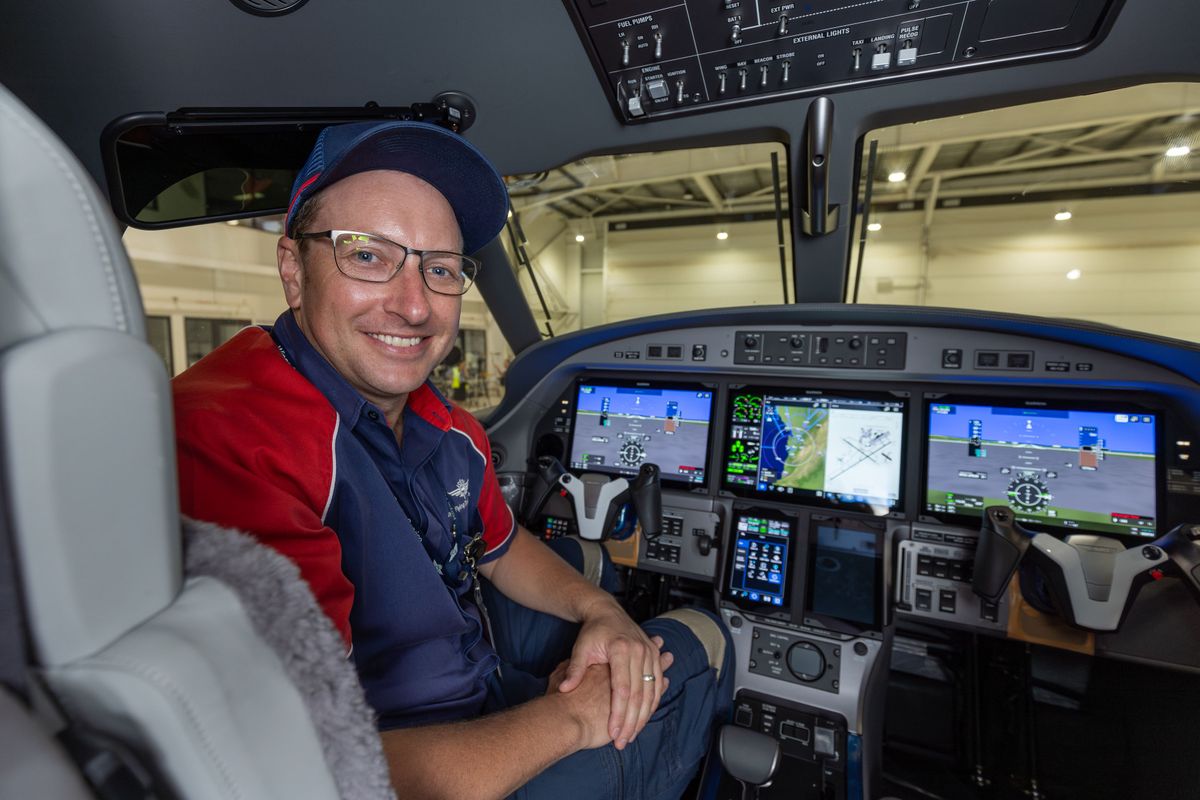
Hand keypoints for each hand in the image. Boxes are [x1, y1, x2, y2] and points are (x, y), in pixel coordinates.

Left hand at [557, 603, 673, 749]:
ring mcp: (649, 653)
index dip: (618, 714)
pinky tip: (645, 718)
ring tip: (632, 735)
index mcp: (620, 649)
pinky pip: (657, 684)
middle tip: (622, 742)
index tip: (613, 733)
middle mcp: (638, 651)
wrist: (606, 611)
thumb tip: (565, 689)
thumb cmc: (592, 631)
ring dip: (644, 716)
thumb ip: (574, 669)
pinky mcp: (653, 655)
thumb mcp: (581, 648)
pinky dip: (652, 703)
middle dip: (632, 722)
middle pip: (639, 695)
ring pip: (651, 692)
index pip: (622, 690)